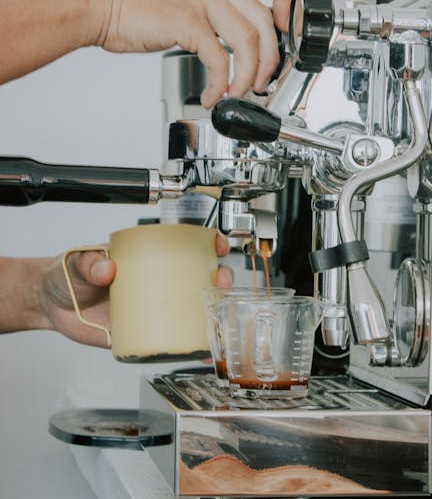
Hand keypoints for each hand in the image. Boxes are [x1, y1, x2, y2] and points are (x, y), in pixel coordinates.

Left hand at [39, 233, 231, 347]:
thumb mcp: (77, 260)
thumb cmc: (66, 274)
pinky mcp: (142, 333)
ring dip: (210, 312)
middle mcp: (155, 282)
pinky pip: (170, 339)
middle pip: (196, 277)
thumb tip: (106, 269)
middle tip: (218, 282)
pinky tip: (201, 351)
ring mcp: (151, 308)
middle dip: (217, 279)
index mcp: (145, 257)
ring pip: (190, 309)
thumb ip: (89, 262)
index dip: (207, 244)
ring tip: (216, 317)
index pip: (183, 246)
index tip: (218, 245)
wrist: (50, 306)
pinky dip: (188, 346)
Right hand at [92, 0, 291, 106]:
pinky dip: (221, 84)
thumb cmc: (135, 5)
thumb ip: (212, 10)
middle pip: (264, 18)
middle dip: (271, 58)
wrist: (100, 6)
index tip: (284, 24)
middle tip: (263, 79)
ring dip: (249, 75)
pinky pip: (219, 58)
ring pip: (248, 40)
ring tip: (238, 92)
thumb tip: (234, 43)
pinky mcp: (186, 22)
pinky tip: (212, 95)